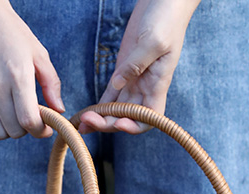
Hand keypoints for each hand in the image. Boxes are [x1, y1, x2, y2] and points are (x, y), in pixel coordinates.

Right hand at [0, 0, 64, 139]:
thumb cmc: (12, 34)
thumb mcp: (39, 54)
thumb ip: (52, 84)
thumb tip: (59, 111)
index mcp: (18, 76)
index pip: (29, 120)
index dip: (41, 131)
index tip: (45, 128)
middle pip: (14, 130)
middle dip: (26, 130)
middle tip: (28, 116)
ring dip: (8, 131)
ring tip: (12, 117)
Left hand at [79, 0, 200, 134]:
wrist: (165, 0)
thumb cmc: (167, 18)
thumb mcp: (154, 41)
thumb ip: (136, 64)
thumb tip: (118, 84)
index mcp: (158, 83)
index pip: (149, 118)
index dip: (134, 126)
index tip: (119, 122)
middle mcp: (146, 86)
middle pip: (127, 116)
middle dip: (108, 123)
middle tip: (88, 122)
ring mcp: (134, 79)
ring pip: (116, 108)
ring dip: (100, 118)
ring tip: (81, 124)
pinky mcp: (123, 69)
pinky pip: (110, 94)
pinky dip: (99, 105)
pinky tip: (86, 113)